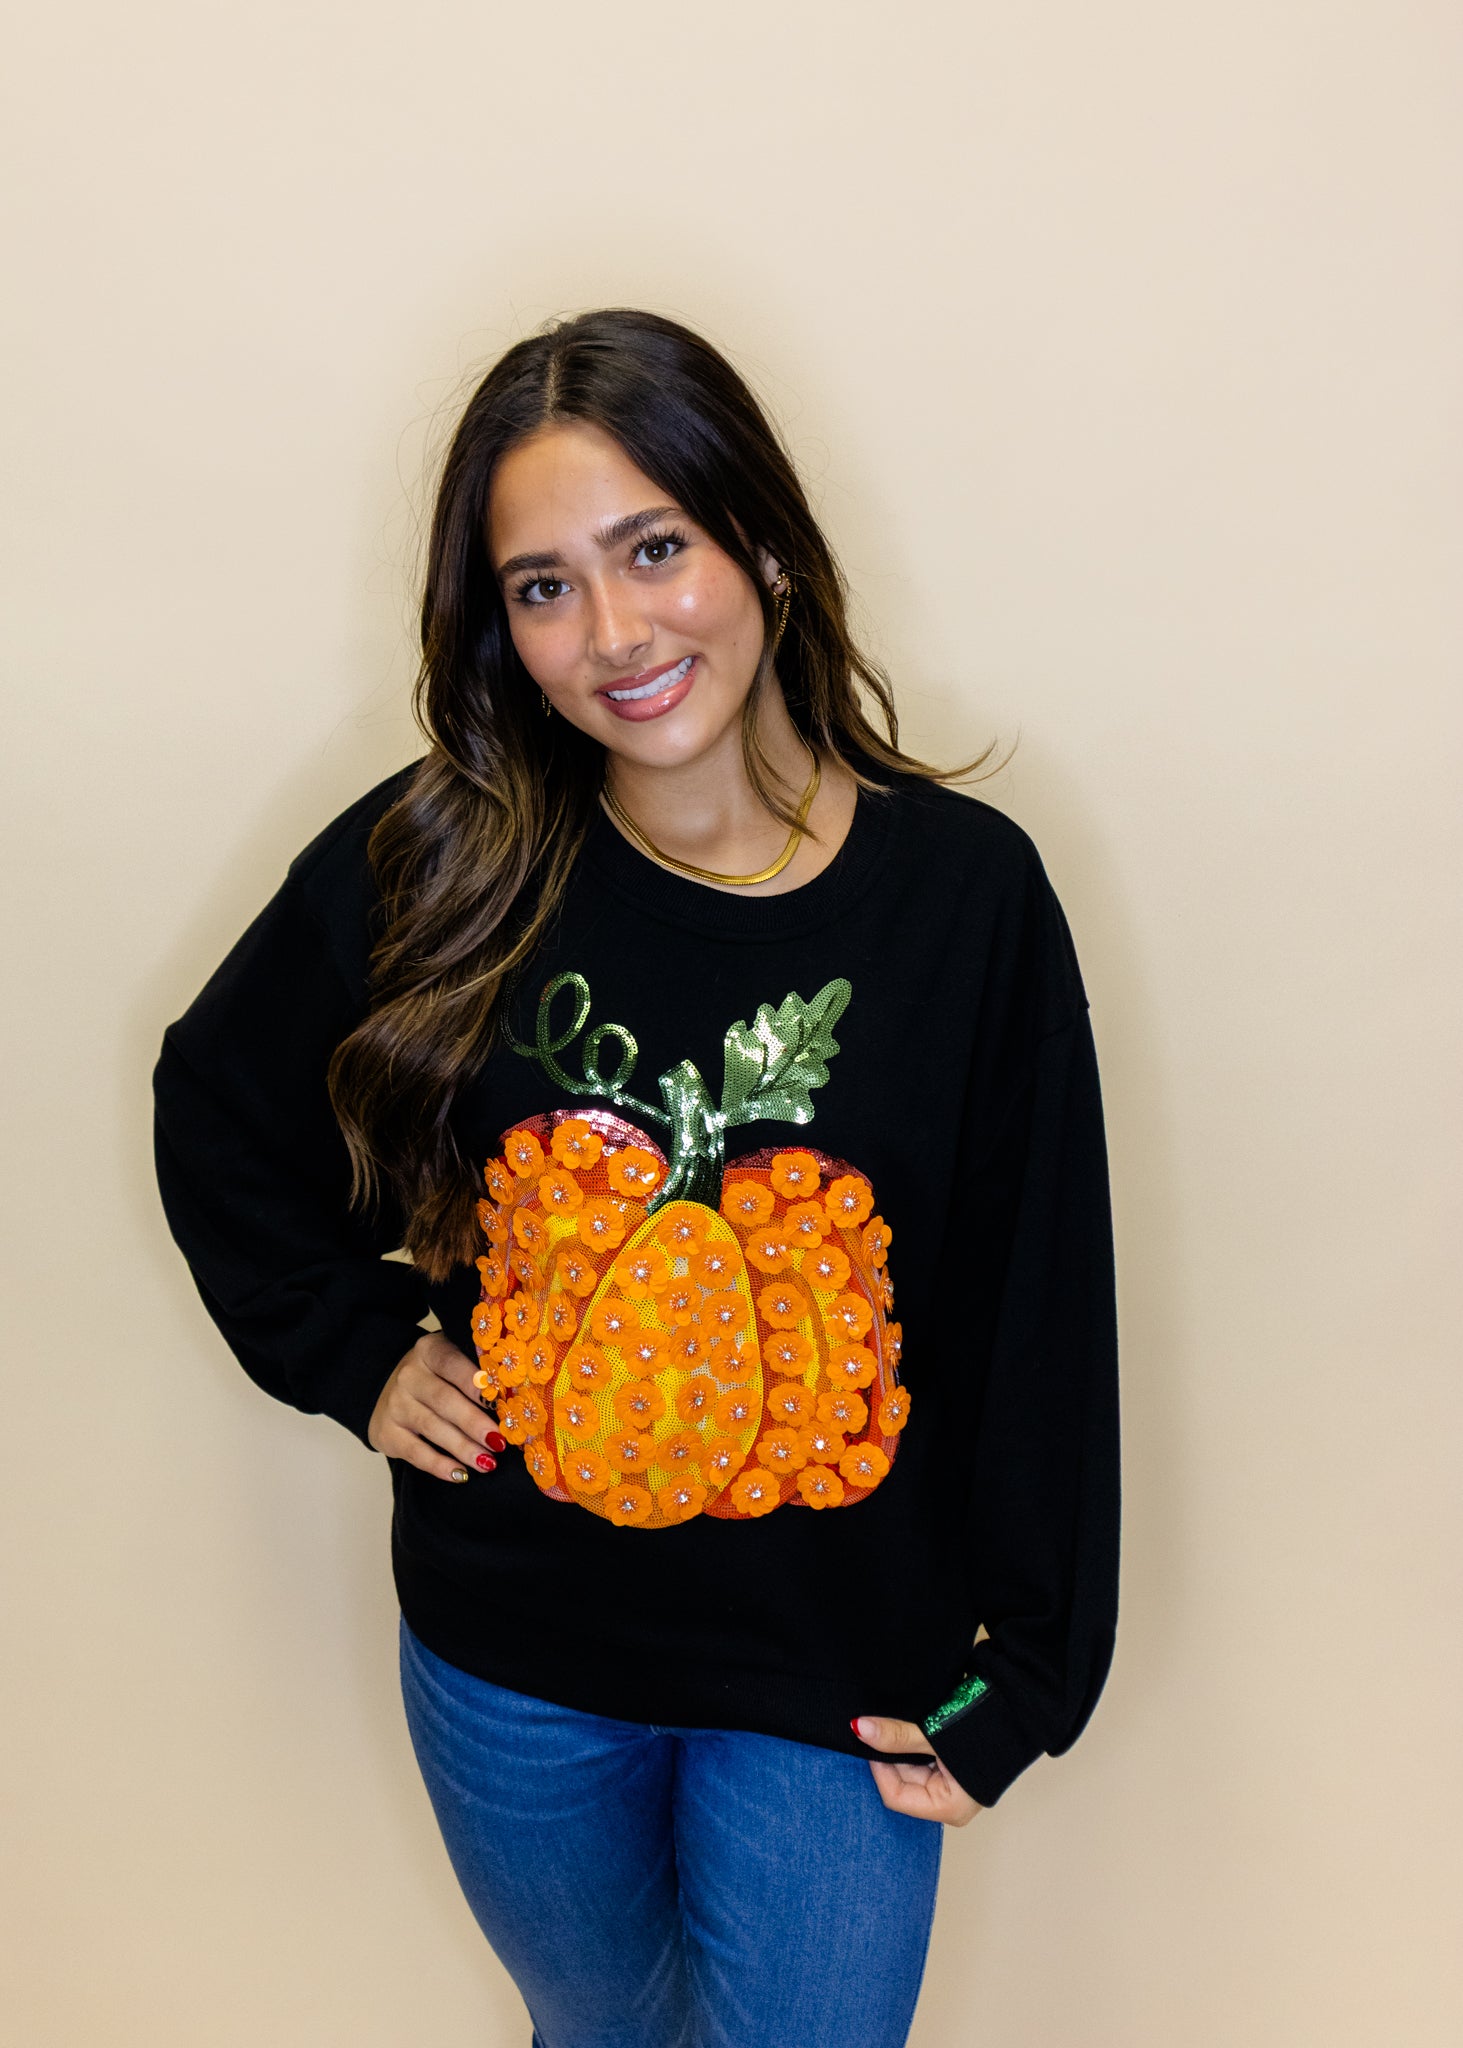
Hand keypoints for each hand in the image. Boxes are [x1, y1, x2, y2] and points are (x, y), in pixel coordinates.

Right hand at [367, 1332, 504, 1480]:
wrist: (388, 1385)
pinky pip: (415, 1452)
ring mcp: (395, 1404)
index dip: (475, 1382)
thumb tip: (516, 1402)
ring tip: (488, 1463)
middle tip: (499, 1442)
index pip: (451, 1363)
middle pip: (443, 1399)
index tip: (499, 1402)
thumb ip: (477, 1373)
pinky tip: (461, 1475)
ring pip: (431, 1427)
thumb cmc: (437, 1375)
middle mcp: (408, 1375)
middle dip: (473, 1422)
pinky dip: (439, 1466)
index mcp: (429, 1350)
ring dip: (462, 1447)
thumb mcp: (452, 1361)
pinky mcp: (386, 1432)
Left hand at [853, 1716, 983, 1826]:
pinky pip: (924, 1761)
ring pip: (911, 1769)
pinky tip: (914, 1729)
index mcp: (948, 1807)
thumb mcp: (934, 1734)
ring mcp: (952, 1787)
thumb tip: (860, 1729)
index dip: (879, 1767)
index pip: (895, 1796)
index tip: (871, 1738)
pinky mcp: (954, 1770)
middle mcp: (949, 1803)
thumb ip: (896, 1736)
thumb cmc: (986, 1728)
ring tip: (903, 1727)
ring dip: (903, 1749)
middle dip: (890, 1757)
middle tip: (883, 1729)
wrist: (1021, 1708)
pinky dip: (914, 1745)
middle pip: (902, 1782)